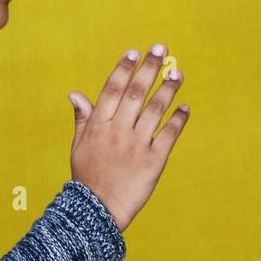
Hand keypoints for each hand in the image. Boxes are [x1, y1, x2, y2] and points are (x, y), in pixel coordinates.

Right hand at [68, 44, 189, 232]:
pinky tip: (185, 106)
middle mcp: (117, 132)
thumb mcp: (78, 146)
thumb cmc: (87, 177)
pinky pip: (168, 135)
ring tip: (177, 73)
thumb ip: (82, 118)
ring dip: (168, 89)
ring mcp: (136, 146)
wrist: (98, 210)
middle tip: (160, 49)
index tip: (134, 52)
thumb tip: (75, 93)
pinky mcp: (153, 162)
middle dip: (148, 69)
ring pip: (155, 110)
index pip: (112, 90)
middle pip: (135, 93)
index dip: (124, 69)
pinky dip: (178, 119)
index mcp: (98, 126)